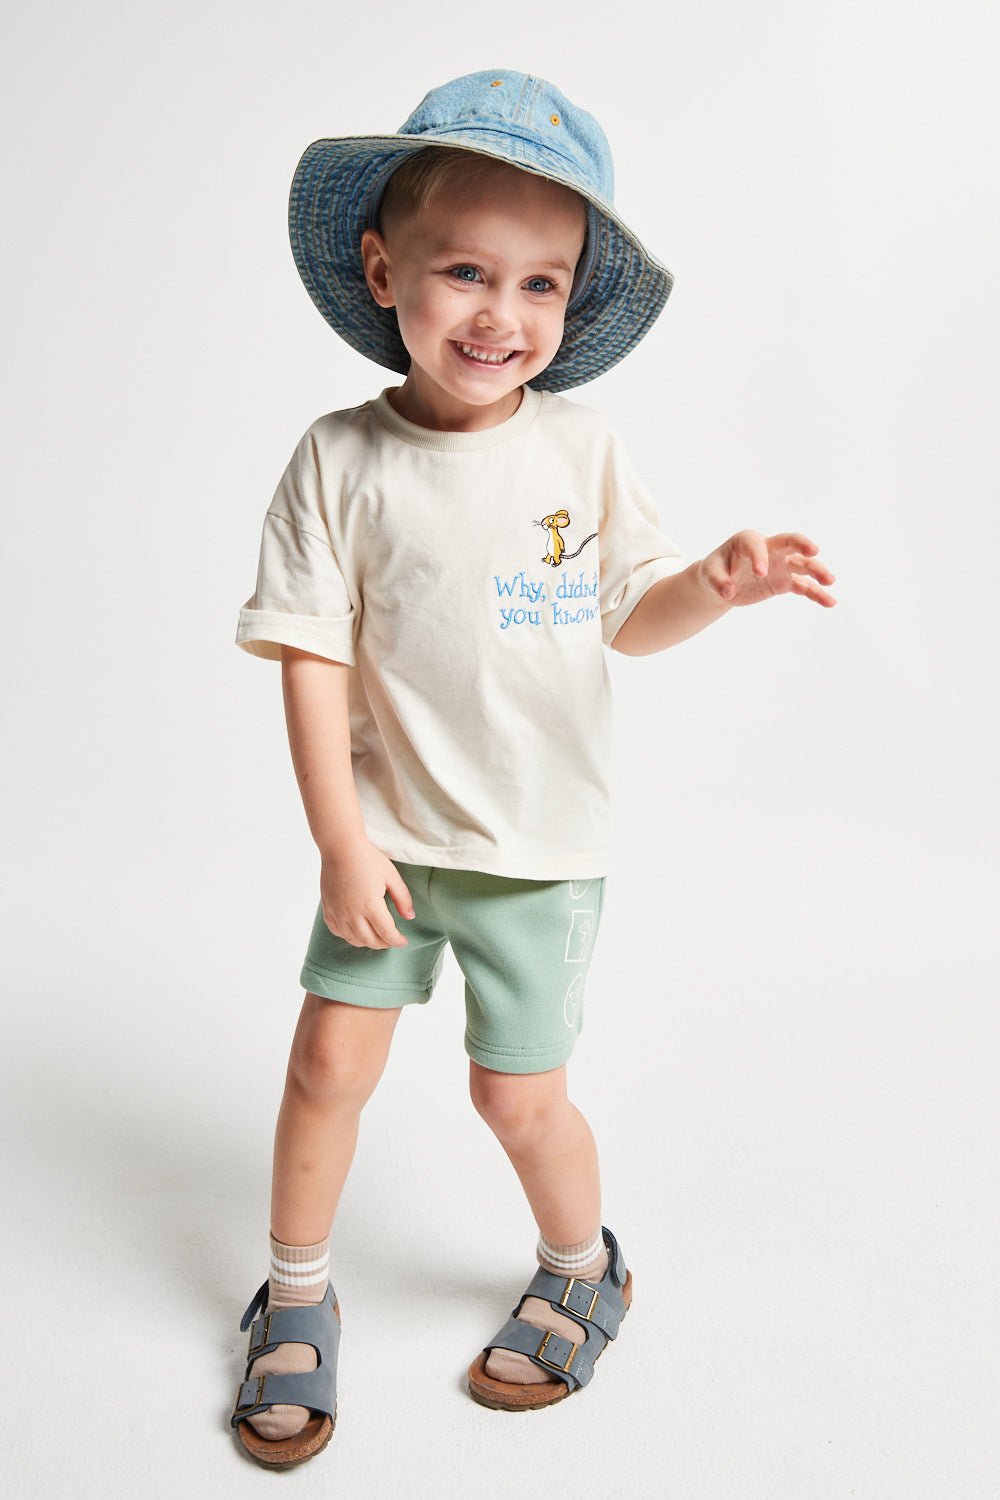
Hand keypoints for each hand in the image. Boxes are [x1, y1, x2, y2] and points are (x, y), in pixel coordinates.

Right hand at [319, 840, 414, 948]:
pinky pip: (337, 931)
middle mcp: (352, 913)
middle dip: (383, 944)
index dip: (397, 941)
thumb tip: (410, 917)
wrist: (340, 847)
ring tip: (376, 937)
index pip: (387, 933)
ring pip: (352, 939)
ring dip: (367, 942)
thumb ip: (403, 898)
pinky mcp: (328, 908)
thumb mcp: (391, 876)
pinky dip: (348, 936)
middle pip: (370, 941)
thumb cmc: (367, 858)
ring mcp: (338, 912)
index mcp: (371, 905)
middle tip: (392, 940)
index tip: (404, 941)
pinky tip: (356, 931)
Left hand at [698, 531, 835, 607]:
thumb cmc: (715, 571)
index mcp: (748, 541)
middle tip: (813, 551)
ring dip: (817, 571)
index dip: (760, 557)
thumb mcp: (709, 574)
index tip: (760, 573)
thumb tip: (729, 591)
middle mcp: (769, 549)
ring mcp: (779, 565)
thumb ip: (717, 581)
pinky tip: (829, 602)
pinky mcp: (784, 582)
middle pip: (790, 542)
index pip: (758, 545)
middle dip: (802, 545)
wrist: (722, 583)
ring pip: (802, 565)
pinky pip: (803, 586)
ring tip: (830, 581)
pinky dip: (816, 594)